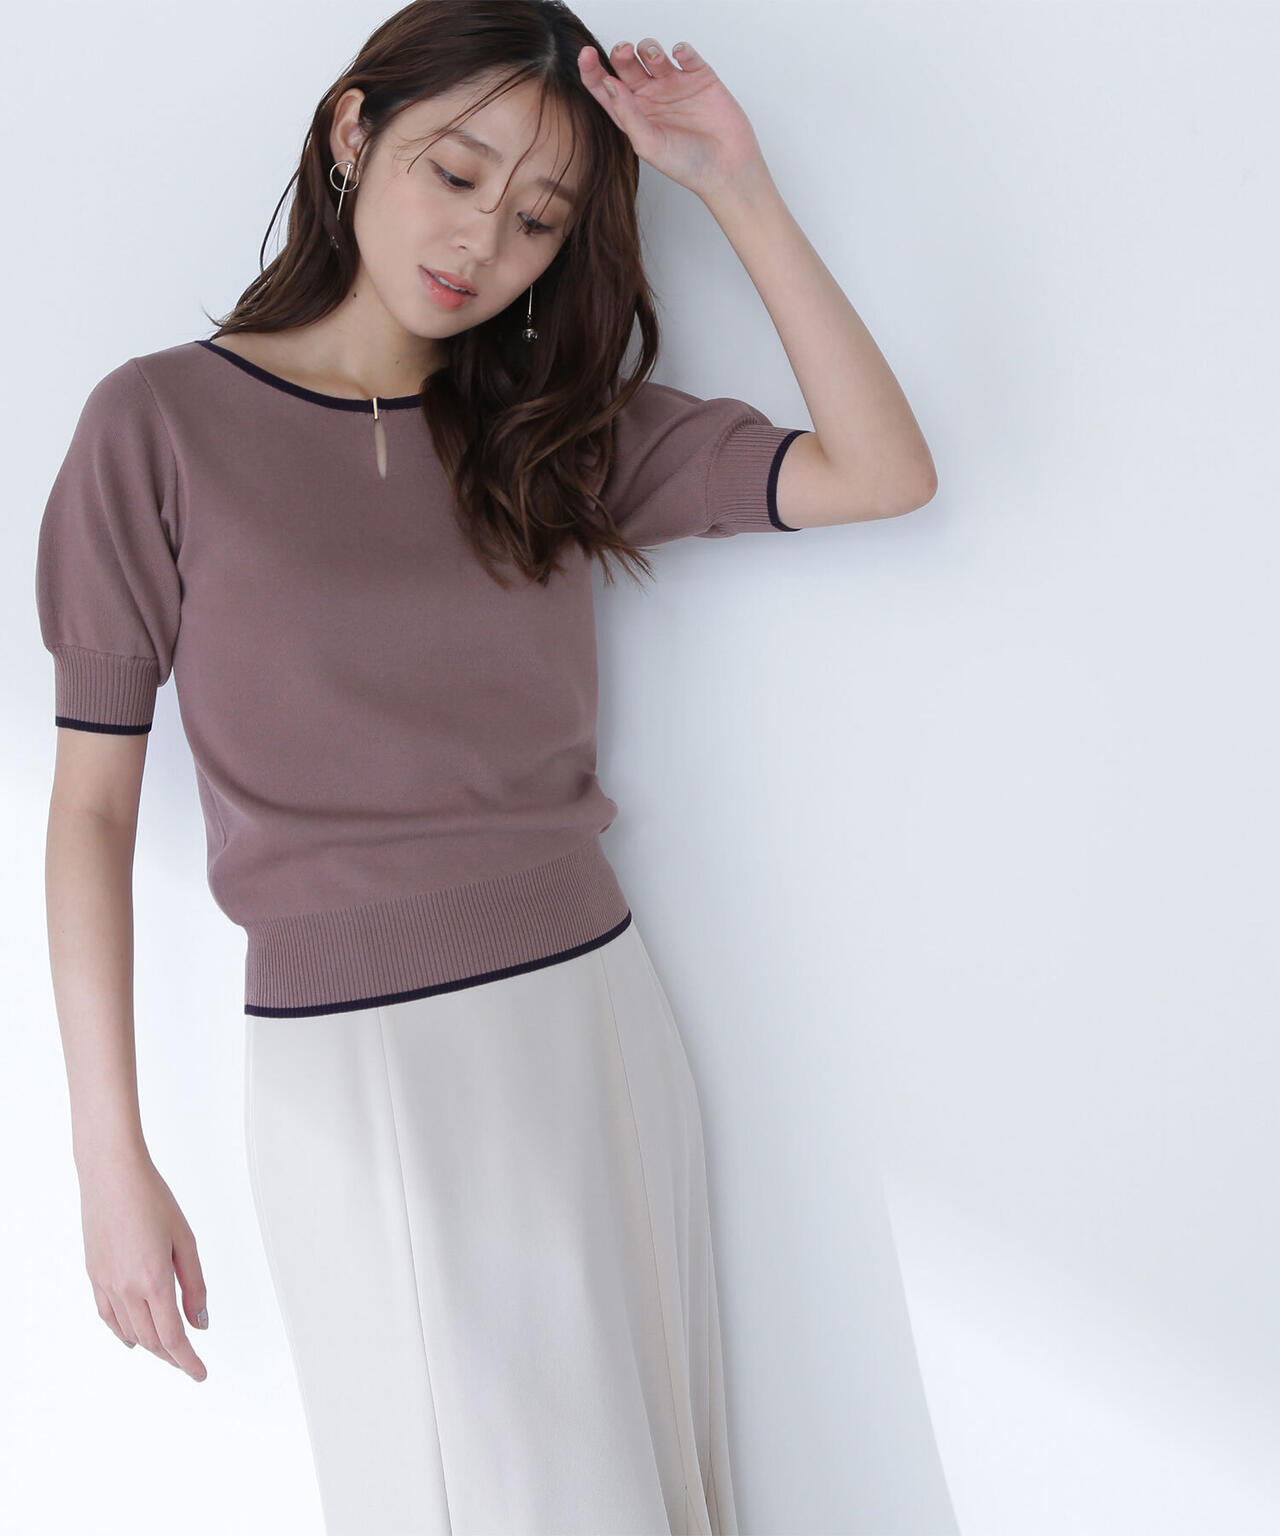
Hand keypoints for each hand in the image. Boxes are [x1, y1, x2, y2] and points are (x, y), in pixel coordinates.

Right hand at [79, 1143, 208, 1380]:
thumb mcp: (185, 1240)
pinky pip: (108, 1317)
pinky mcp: (94, 1276)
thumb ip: (195, 1285)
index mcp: (154, 1280)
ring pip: (130, 1332)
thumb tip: (201, 1322)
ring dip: (151, 1346)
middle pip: (152, 1340)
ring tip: (170, 1349)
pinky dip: (123, 1332)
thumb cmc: (151, 1199)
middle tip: (191, 1362)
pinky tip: (133, 1337)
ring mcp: (106, 1284)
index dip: (188, 1361)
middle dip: (173, 1356)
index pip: (173, 1337)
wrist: (111, 1176)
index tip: (200, 1373)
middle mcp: (126, 1289)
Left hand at [577, 38, 767, 199]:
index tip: (587, 55)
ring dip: (649, 48)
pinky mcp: (698, 77)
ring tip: (654, 58)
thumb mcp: (649, 144)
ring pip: (652, 54)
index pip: (605, 87)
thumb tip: (608, 83)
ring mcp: (674, 84)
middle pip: (626, 65)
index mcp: (632, 114)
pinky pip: (686, 54)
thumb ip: (627, 114)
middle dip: (621, 53)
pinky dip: (682, 49)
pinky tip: (680, 55)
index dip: (592, 69)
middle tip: (624, 52)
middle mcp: (650, 97)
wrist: (726, 169)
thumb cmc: (687, 165)